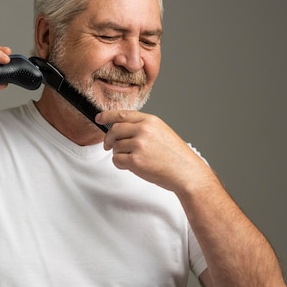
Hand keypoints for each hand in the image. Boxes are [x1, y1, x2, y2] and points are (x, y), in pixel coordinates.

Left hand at [96, 110, 214, 193]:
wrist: (187, 172)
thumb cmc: (176, 156)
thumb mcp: (161, 132)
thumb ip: (143, 128)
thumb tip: (121, 129)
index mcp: (150, 121)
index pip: (122, 114)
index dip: (107, 116)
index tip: (99, 118)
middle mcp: (144, 130)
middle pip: (114, 130)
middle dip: (108, 139)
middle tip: (108, 145)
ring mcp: (139, 145)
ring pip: (115, 146)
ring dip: (119, 154)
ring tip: (133, 159)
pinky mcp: (136, 160)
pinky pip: (117, 160)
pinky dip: (120, 164)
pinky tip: (132, 166)